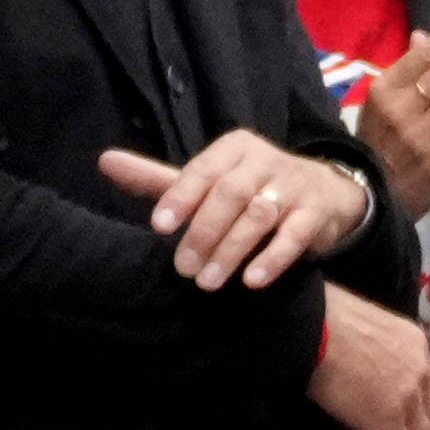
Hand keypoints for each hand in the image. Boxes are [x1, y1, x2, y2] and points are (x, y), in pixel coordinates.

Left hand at [98, 124, 377, 286]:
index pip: (203, 170)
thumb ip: (159, 178)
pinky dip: (272, 259)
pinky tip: (251, 281)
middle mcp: (265, 160)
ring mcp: (294, 185)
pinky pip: (294, 235)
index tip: (159, 227)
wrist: (325, 192)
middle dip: (204, 233)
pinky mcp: (316, 212)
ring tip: (208, 282)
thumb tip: (104, 161)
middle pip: (230, 194)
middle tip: (183, 268)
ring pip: (260, 215)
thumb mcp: (208, 179)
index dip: (181, 197)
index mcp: (234, 148)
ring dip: (231, 250)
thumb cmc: (251, 187)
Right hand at [310, 285, 429, 429]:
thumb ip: (372, 348)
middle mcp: (421, 370)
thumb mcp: (361, 325)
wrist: (312, 326)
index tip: (418, 428)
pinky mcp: (390, 423)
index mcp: (414, 343)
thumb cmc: (321, 316)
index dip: (426, 412)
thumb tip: (359, 364)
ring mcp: (408, 399)